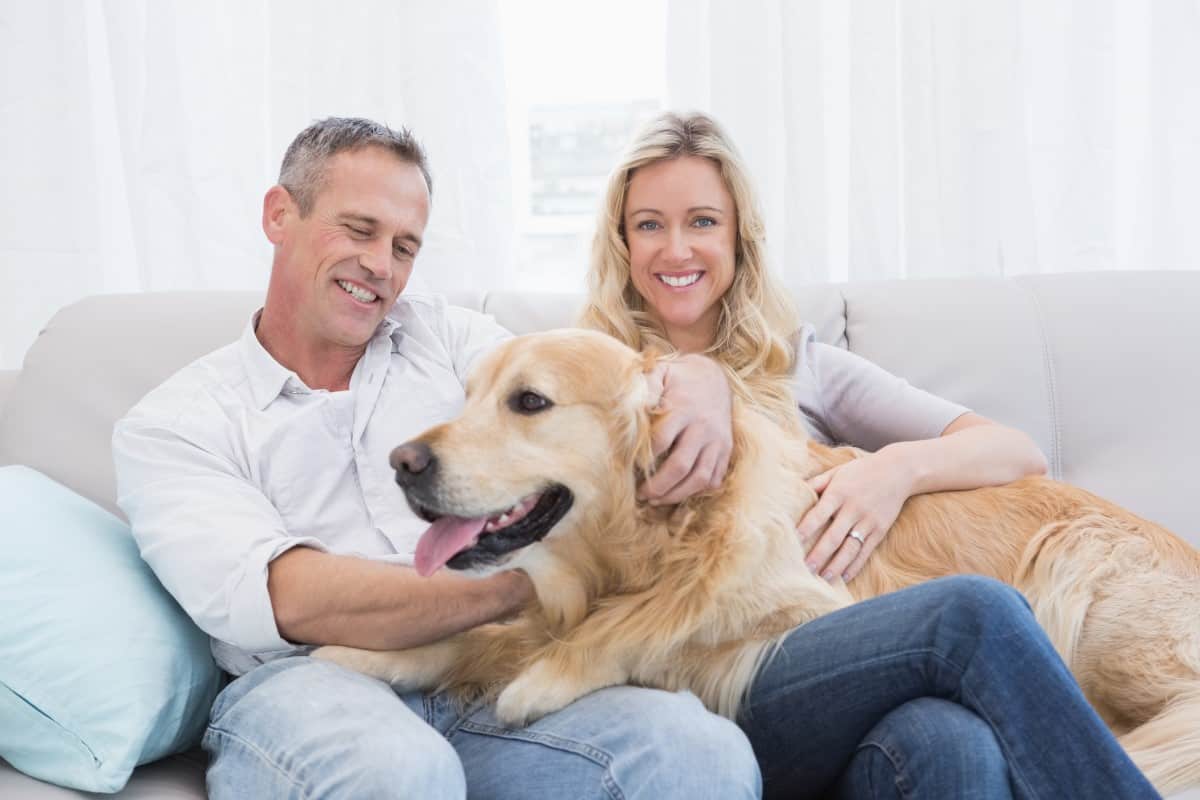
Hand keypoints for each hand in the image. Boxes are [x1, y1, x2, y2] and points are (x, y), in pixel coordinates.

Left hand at [638, 354, 732, 504]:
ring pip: (700, 477)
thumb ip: (646, 386)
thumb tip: (632, 408)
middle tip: (641, 494)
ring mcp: (717, 440)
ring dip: (677, 494)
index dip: (644, 458)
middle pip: (681, 465)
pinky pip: (714, 478)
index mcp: (684, 408)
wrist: (714, 377)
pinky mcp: (726, 449)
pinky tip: (679, 492)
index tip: (630, 468)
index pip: (662, 440)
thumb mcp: (660, 372)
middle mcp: (703, 427)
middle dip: (659, 485)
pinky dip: (697, 490)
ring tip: (657, 500)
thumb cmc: (679, 379)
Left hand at [797, 450, 914, 580]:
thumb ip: (817, 483)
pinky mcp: (880, 530)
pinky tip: (844, 577)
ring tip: (824, 579)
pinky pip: (866, 551)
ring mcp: (868, 521)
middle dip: (819, 554)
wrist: (898, 471)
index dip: (806, 528)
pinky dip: (855, 566)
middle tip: (805, 569)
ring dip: (836, 565)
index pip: (819, 514)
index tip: (792, 541)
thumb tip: (794, 490)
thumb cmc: (860, 472)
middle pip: (834, 536)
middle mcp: (853, 508)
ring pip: (850, 548)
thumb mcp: (837, 472)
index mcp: (839, 493)